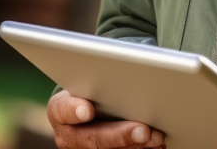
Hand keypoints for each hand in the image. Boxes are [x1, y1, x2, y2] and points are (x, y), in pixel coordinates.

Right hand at [47, 90, 165, 148]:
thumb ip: (98, 81)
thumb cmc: (90, 89)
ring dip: (135, 146)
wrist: (86, 106)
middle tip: (143, 131)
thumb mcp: (86, 81)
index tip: (87, 110)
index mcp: (60, 110)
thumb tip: (127, 75)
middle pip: (93, 139)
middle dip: (120, 135)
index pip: (62, 110)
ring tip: (156, 137)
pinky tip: (156, 145)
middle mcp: (68, 135)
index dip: (74, 110)